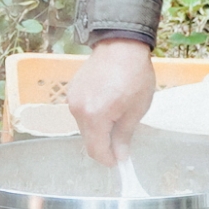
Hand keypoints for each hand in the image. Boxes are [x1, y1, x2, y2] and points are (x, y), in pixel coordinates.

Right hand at [69, 38, 156, 164]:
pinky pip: (81, 112)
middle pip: (88, 140)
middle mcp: (78, 110)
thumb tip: (120, 155)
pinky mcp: (72, 91)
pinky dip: (93, 116)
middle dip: (104, 145)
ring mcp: (73, 100)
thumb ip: (125, 135)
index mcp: (95, 116)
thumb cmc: (134, 76)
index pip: (96, 150)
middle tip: (122, 141)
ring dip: (99, 129)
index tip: (118, 162)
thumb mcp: (136, 109)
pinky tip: (108, 105)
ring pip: (84, 127)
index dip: (108, 159)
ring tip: (118, 116)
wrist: (121, 45)